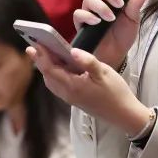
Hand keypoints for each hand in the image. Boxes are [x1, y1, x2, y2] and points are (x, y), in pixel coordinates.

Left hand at [31, 45, 152, 135]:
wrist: (123, 114)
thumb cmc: (116, 92)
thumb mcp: (104, 73)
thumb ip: (87, 61)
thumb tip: (72, 50)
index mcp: (73, 86)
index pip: (50, 69)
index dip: (42, 55)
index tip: (35, 43)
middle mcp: (67, 94)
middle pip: (48, 75)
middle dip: (40, 60)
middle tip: (35, 46)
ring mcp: (70, 98)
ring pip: (52, 81)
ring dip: (47, 68)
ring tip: (45, 54)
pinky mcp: (75, 100)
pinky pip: (58, 86)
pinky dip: (55, 74)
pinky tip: (61, 67)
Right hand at [72, 0, 148, 67]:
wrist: (114, 55)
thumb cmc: (123, 36)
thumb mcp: (133, 21)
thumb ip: (135, 6)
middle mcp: (99, 0)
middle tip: (119, 4)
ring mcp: (89, 11)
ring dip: (101, 6)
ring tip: (110, 18)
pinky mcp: (81, 23)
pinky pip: (79, 14)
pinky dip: (88, 16)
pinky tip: (97, 22)